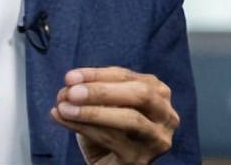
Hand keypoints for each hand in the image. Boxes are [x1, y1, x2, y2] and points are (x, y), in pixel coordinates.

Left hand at [50, 67, 179, 164]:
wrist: (110, 164)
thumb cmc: (108, 130)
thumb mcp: (104, 106)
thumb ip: (90, 93)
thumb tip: (69, 86)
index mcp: (158, 93)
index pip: (127, 77)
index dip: (97, 75)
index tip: (70, 77)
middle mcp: (166, 115)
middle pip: (140, 94)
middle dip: (102, 91)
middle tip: (72, 92)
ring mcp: (157, 139)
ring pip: (130, 119)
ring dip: (92, 111)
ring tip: (63, 107)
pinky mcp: (141, 159)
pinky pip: (112, 139)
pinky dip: (84, 127)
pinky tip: (64, 120)